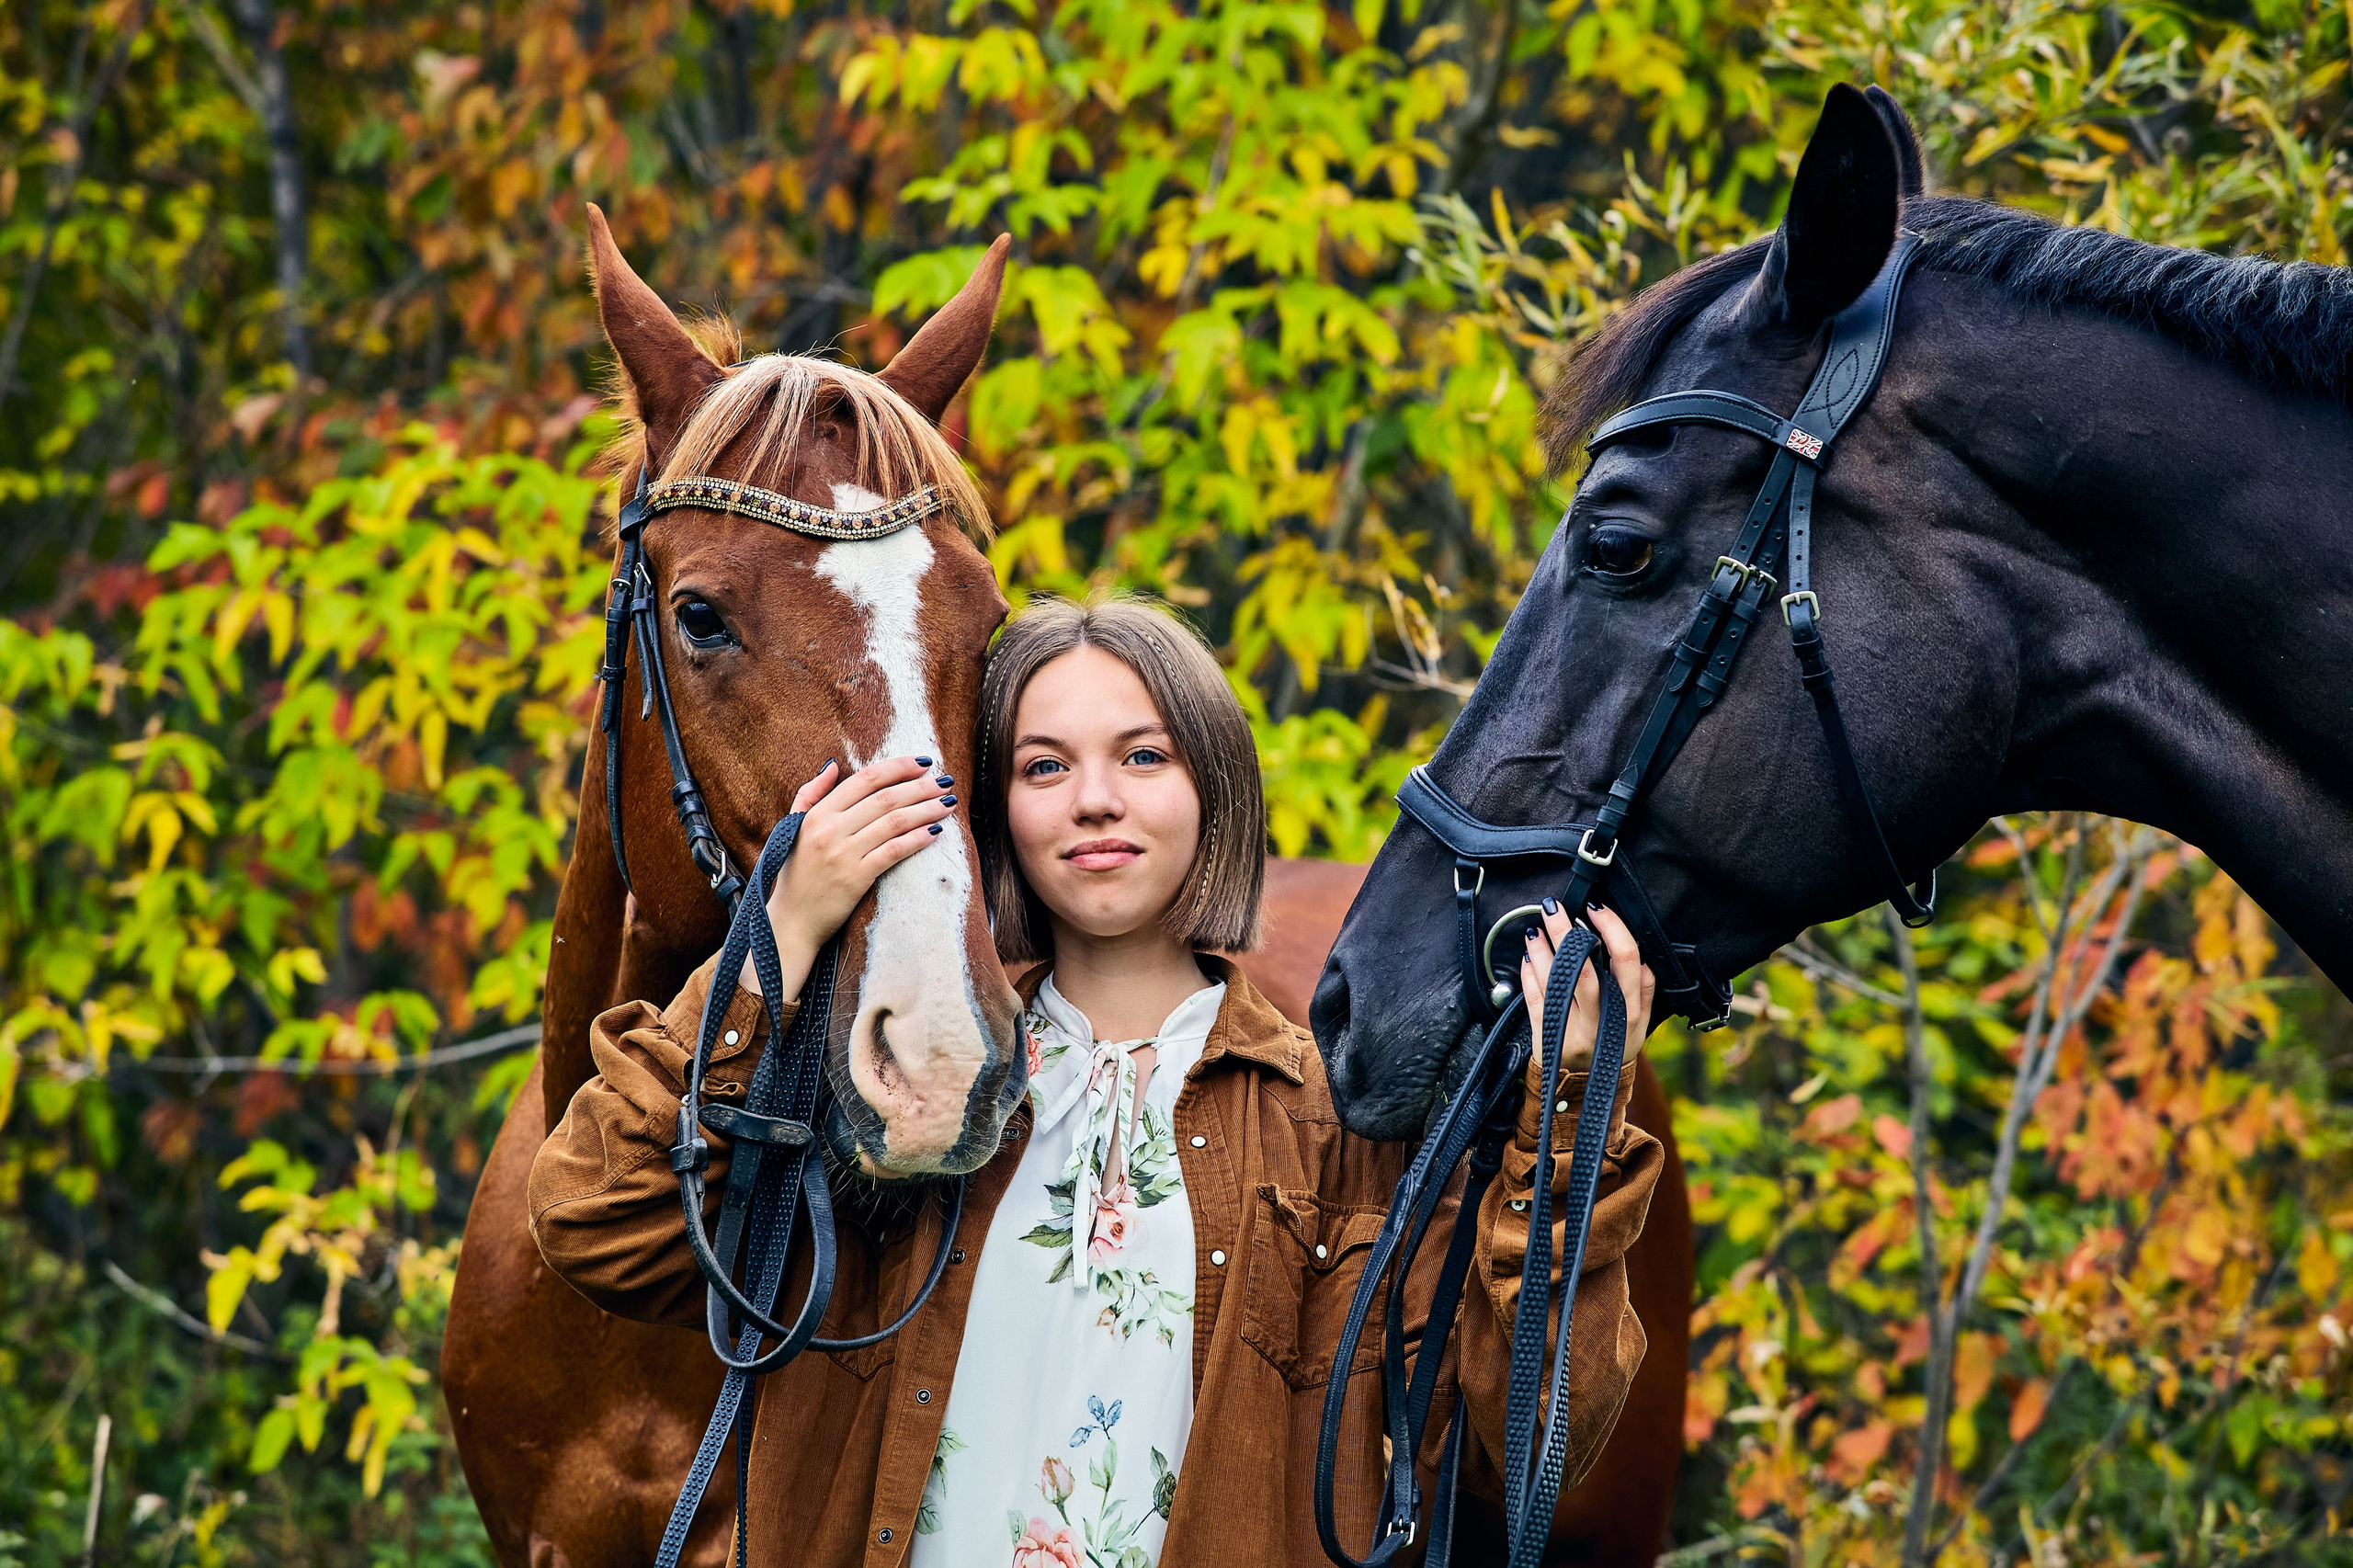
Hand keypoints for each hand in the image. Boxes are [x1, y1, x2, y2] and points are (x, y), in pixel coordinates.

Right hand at [739, 755, 956, 1001]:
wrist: (791, 921)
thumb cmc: (795, 874)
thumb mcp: (792, 827)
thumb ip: (810, 794)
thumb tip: (833, 764)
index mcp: (818, 813)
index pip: (865, 779)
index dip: (898, 767)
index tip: (923, 763)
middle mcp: (830, 830)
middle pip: (885, 798)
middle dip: (920, 786)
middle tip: (945, 780)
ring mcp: (843, 854)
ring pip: (893, 822)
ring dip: (926, 809)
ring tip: (948, 803)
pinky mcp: (855, 879)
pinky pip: (893, 852)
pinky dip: (916, 840)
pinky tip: (935, 832)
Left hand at [1519, 901, 1653, 1072]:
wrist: (1587, 1089)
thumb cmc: (1614, 1046)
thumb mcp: (1640, 1023)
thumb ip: (1644, 990)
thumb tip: (1641, 959)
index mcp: (1629, 1011)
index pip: (1626, 960)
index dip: (1612, 928)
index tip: (1596, 908)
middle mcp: (1601, 1020)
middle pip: (1583, 968)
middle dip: (1566, 933)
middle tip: (1554, 909)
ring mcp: (1571, 1028)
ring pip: (1554, 981)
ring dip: (1541, 950)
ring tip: (1536, 930)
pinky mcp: (1545, 1034)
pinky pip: (1533, 998)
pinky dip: (1528, 974)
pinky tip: (1528, 957)